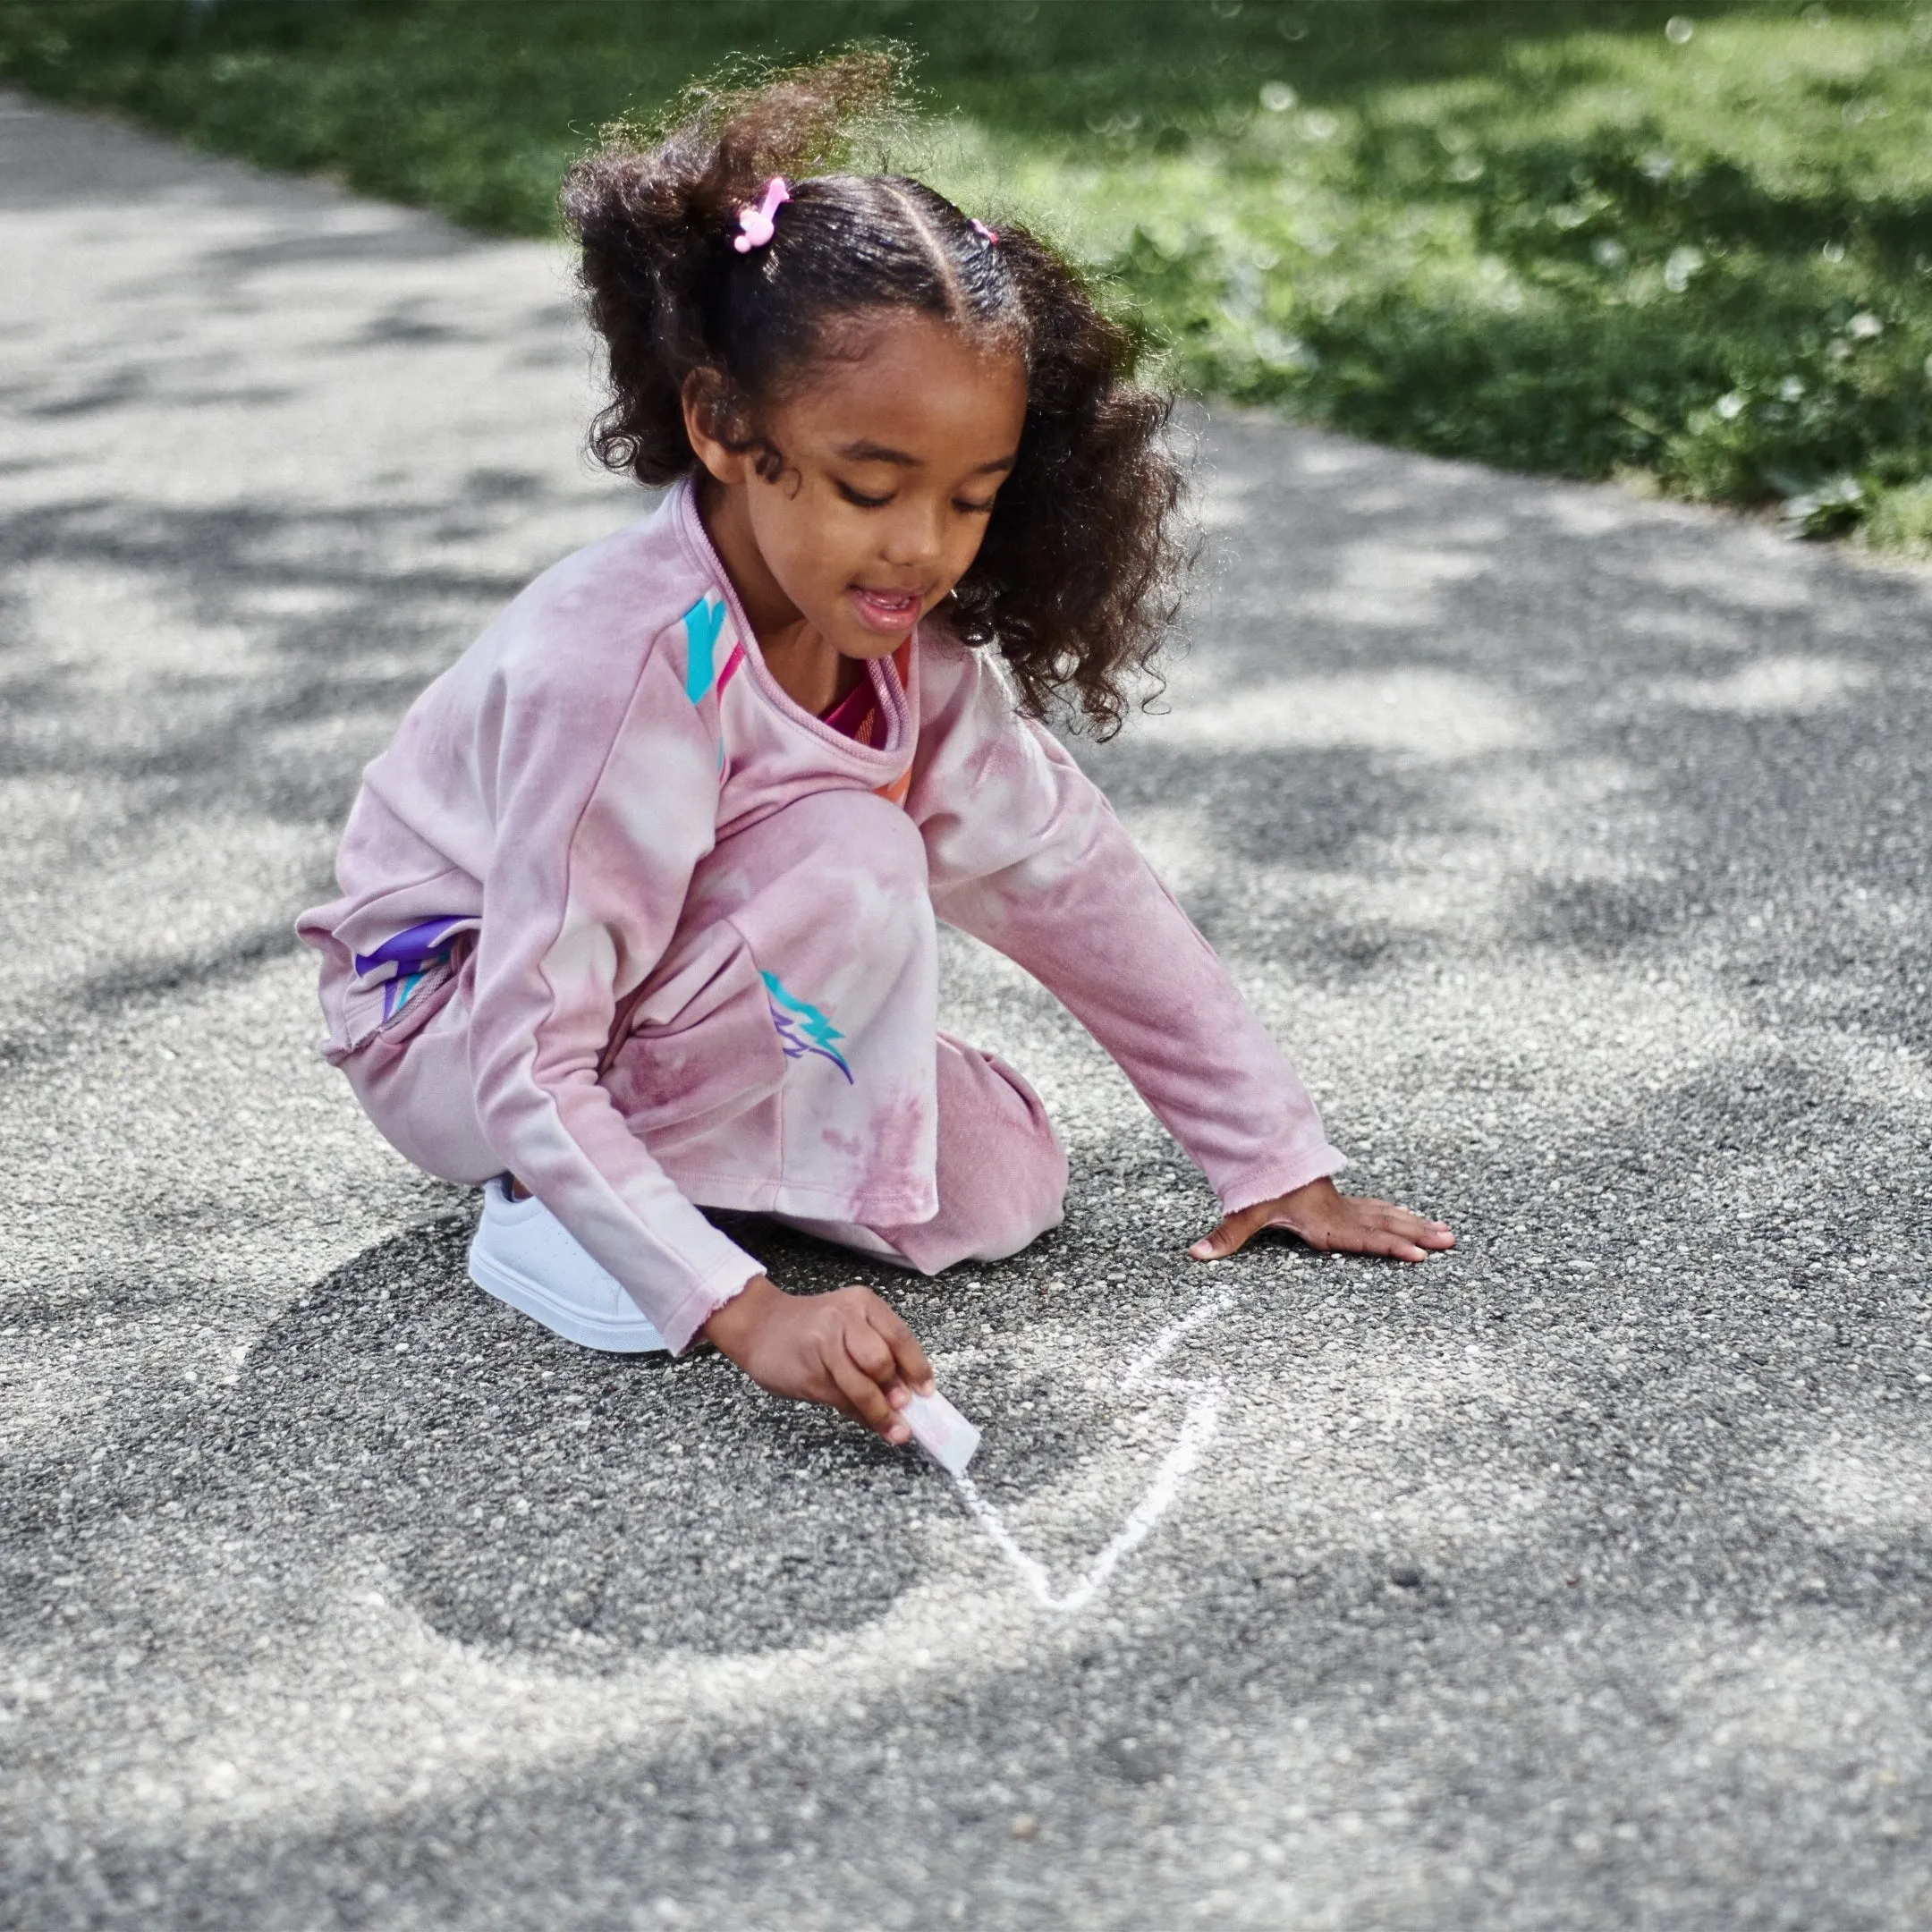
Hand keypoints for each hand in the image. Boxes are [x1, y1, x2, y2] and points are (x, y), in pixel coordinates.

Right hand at [702, 1275, 934, 1443]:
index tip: (926, 1393)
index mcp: (862, 1303)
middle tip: (905, 1409)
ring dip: (880, 1414)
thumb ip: (878, 1352)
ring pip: (861, 1387)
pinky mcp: (807, 1373)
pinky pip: (840, 1400)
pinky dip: (858, 1415)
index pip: (900, 1337)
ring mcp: (823, 1346)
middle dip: (895, 1391)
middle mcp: (844, 1319)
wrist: (758, 1325)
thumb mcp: (849, 1325)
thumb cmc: (812, 1328)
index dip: (917, 1368)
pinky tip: (866, 1421)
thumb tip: (910, 1394)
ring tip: (895, 1430)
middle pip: (881, 1362)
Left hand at [1189, 1176, 1452, 1263]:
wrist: (1265, 1154)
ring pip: (1389, 1216)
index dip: (1389, 1245)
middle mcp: (1340, 1214)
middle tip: (1449, 1243)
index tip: (1416, 1253)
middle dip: (1418, 1235)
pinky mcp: (1346, 1206)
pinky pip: (1381, 1210)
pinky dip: (1403, 1216)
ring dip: (1418, 1225)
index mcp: (1322, 1221)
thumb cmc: (1259, 1186)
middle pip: (1385, 1225)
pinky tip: (1420, 1222)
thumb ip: (1224, 1236)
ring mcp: (1346, 1208)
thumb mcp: (1242, 1211)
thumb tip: (1195, 1255)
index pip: (1361, 1236)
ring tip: (1448, 1235)